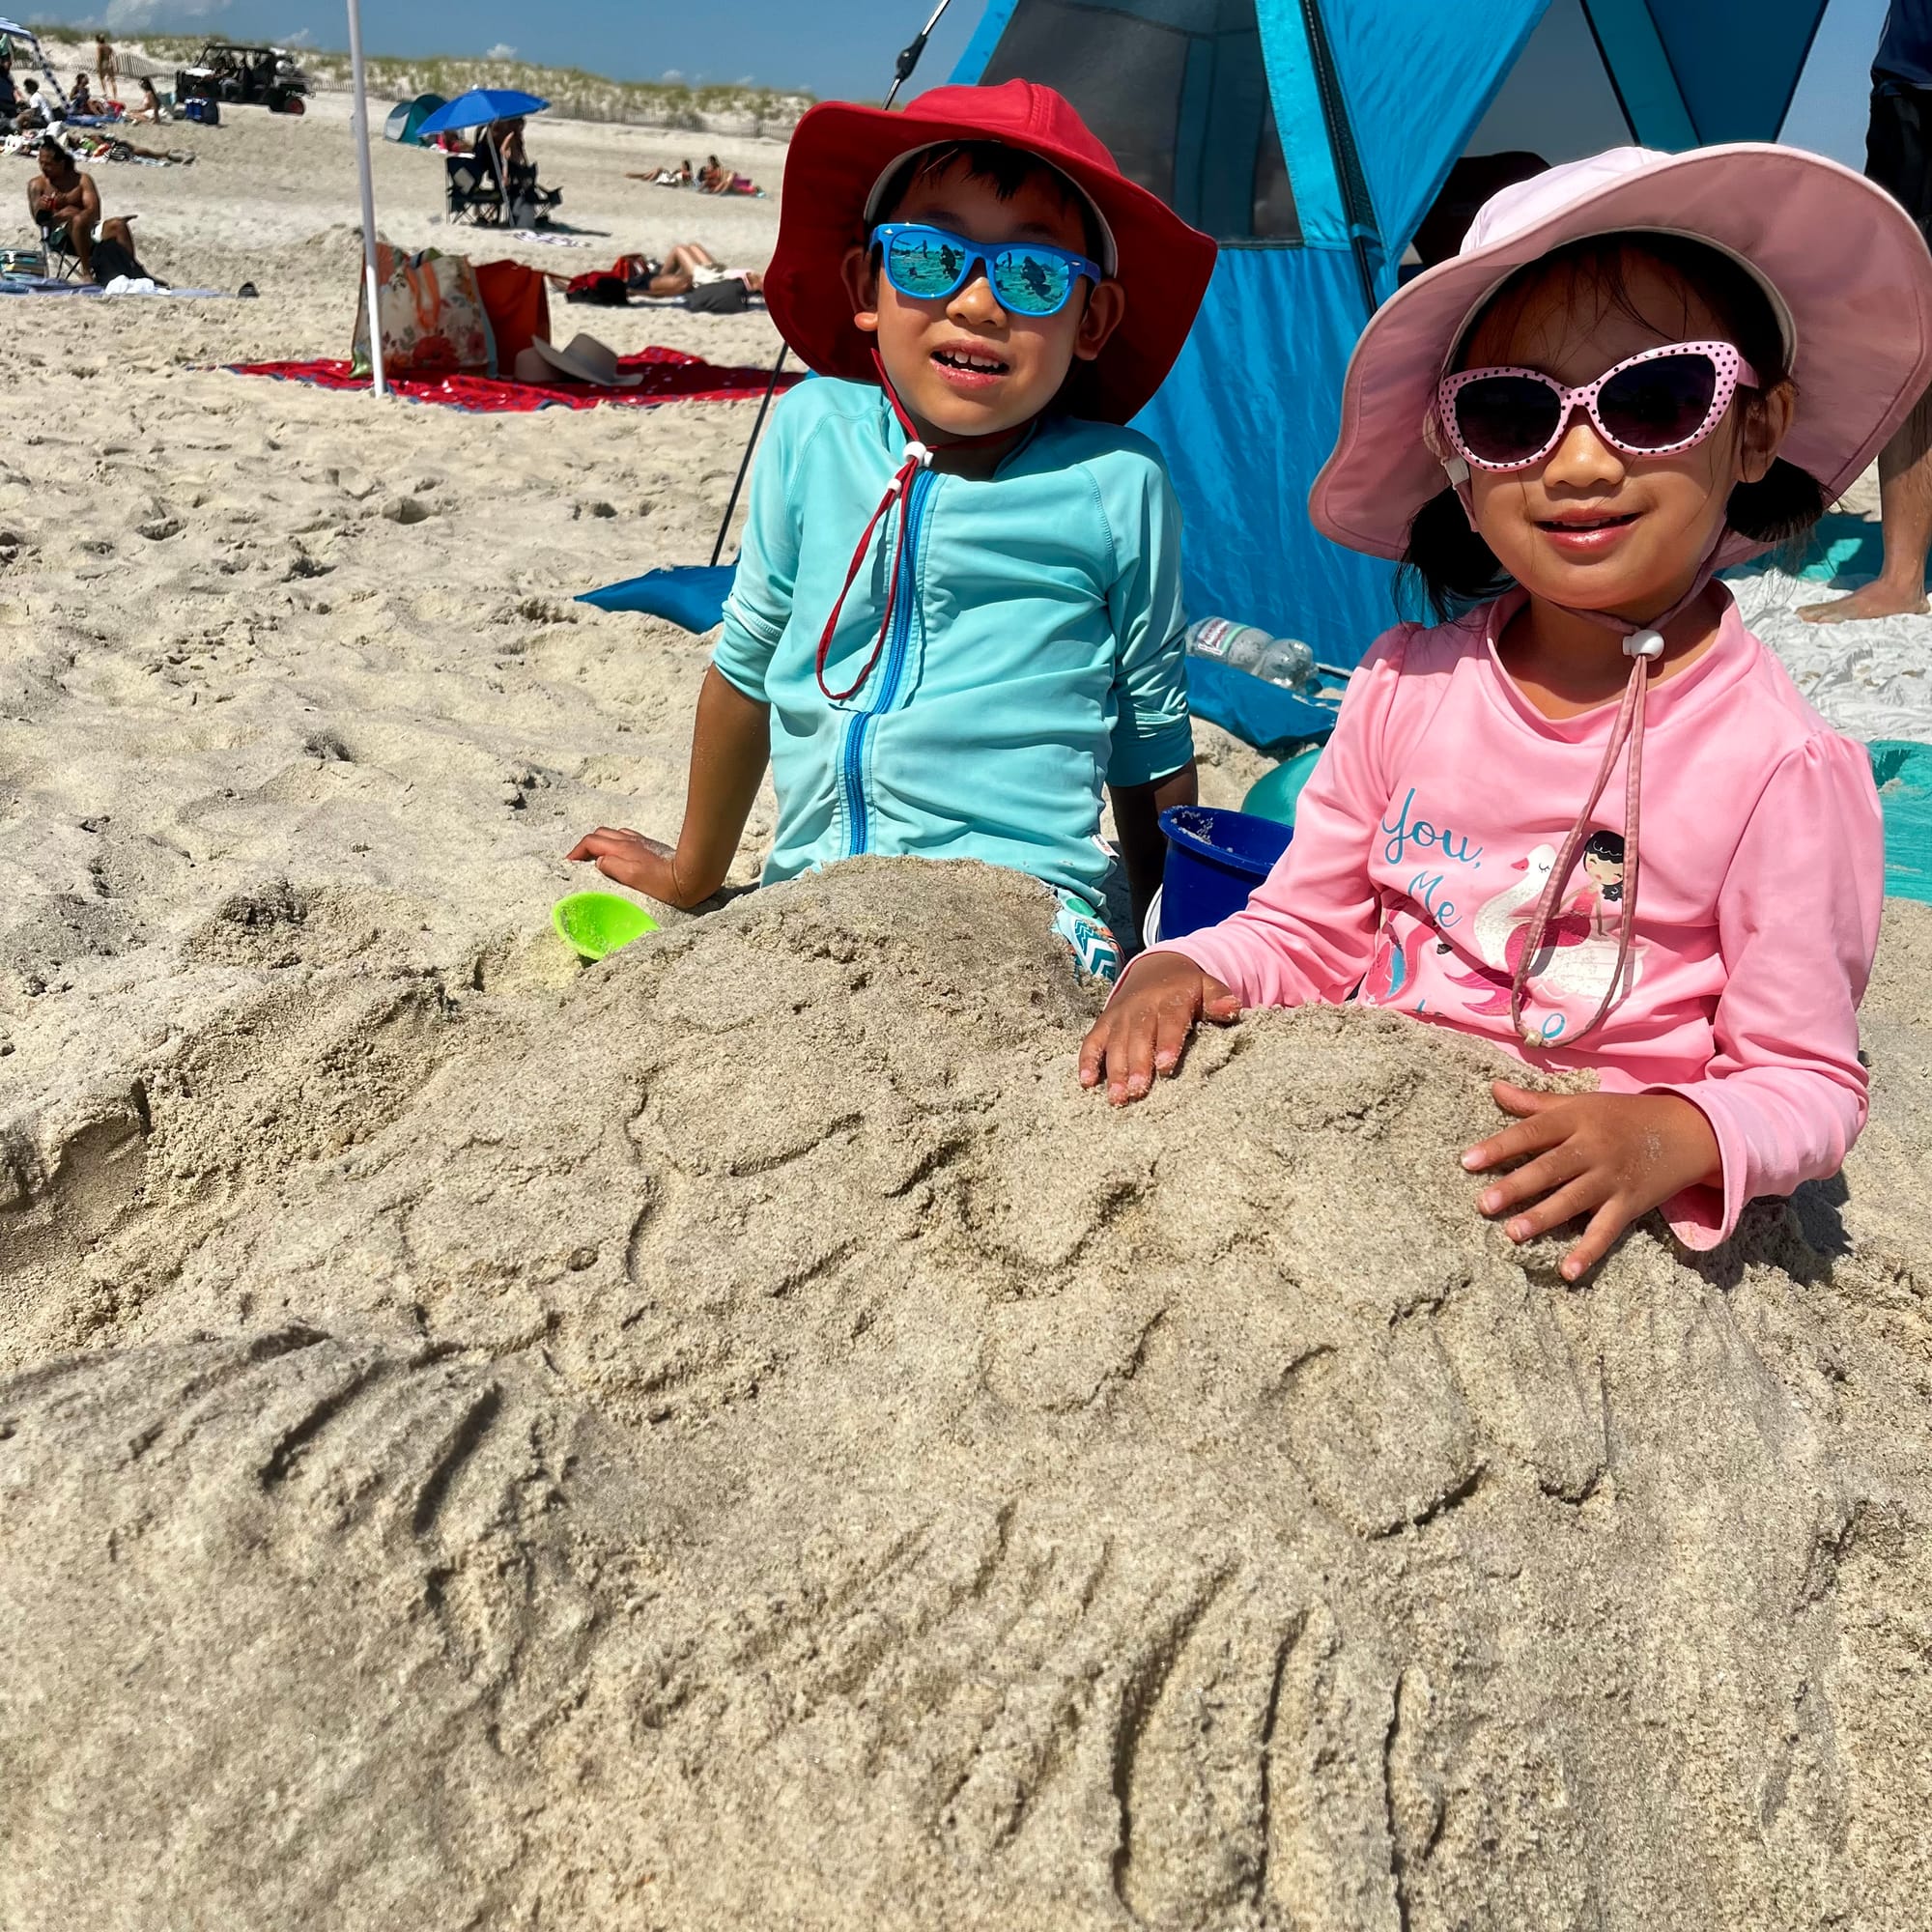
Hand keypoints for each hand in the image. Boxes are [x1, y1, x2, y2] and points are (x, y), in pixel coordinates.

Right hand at [564, 825, 703, 907]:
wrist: (692, 873)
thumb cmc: (664, 881)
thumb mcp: (633, 878)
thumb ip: (612, 868)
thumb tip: (599, 862)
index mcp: (622, 848)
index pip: (591, 841)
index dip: (577, 851)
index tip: (569, 862)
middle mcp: (629, 841)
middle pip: (600, 834)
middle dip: (586, 845)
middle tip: (580, 860)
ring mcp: (640, 841)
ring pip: (613, 834)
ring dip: (601, 842)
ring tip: (596, 856)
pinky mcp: (650, 845)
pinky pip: (626, 837)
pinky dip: (615, 842)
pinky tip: (619, 853)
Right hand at [1078, 951, 1240, 1103]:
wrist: (1155, 967)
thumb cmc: (1186, 987)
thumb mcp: (1206, 986)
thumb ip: (1218, 998)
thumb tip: (1231, 1008)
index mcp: (1169, 998)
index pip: (1168, 1021)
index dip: (1167, 1043)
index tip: (1165, 1066)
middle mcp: (1141, 1007)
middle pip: (1138, 1037)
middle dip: (1137, 1065)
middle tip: (1137, 1092)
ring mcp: (1120, 1015)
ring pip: (1115, 1043)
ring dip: (1115, 1070)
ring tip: (1118, 1097)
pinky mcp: (1104, 1022)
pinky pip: (1092, 1041)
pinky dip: (1087, 1060)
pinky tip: (1086, 1082)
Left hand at [1461, 1082, 1720, 1280]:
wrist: (1688, 1131)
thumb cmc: (1622, 1116)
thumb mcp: (1581, 1103)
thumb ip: (1536, 1102)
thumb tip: (1493, 1088)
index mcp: (1576, 1120)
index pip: (1531, 1133)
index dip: (1499, 1146)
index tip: (1466, 1161)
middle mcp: (1593, 1149)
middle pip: (1550, 1168)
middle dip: (1516, 1186)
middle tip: (1484, 1204)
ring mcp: (1612, 1179)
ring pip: (1573, 1200)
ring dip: (1543, 1218)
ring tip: (1512, 1234)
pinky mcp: (1630, 1205)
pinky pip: (1606, 1231)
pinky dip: (1588, 1252)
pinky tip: (1567, 1272)